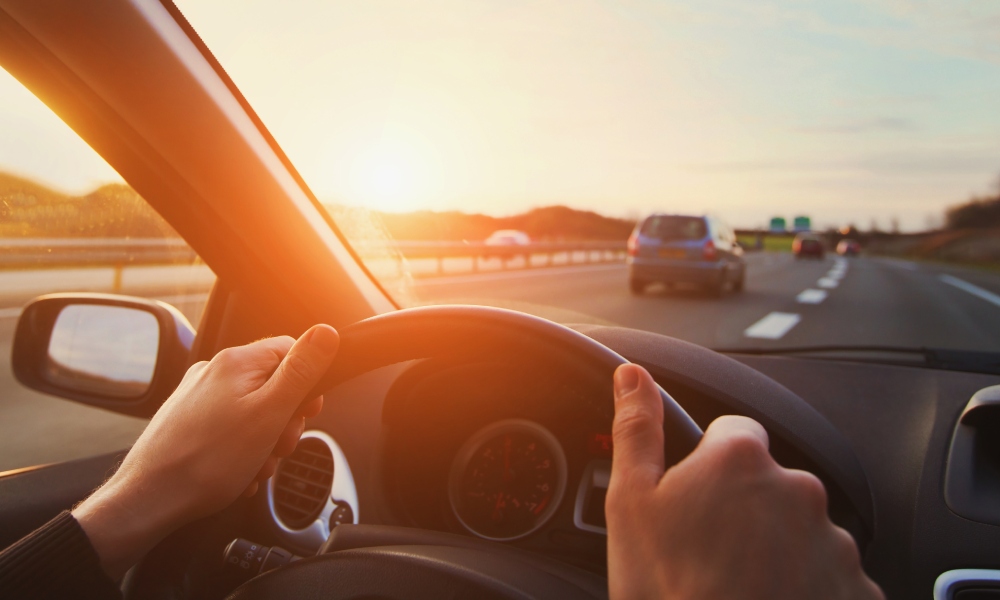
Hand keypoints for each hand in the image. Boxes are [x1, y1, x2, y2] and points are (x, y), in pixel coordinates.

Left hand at [72, 324, 339, 579]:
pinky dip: (241, 450)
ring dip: (264, 441)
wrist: (150, 499)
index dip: (307, 384)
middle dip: (284, 420)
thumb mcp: (270, 414)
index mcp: (236, 362)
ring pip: (252, 411)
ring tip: (254, 466)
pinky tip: (237, 472)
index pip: (290, 351)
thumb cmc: (207, 461)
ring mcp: (197, 396)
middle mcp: (213, 372)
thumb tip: (326, 333)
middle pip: (272, 384)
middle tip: (277, 446)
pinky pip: (230, 429)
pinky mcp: (187, 421)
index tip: (307, 412)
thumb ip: (301, 371)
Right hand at [605, 364, 882, 599]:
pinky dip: (806, 586)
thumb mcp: (631, 504)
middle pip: (769, 482)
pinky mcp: (855, 588)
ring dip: (777, 548)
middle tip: (709, 552)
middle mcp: (797, 490)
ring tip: (739, 585)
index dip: (709, 463)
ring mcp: (832, 542)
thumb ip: (637, 429)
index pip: (733, 432)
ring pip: (800, 529)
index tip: (695, 499)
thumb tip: (632, 376)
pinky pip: (829, 574)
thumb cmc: (668, 590)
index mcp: (741, 460)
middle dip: (745, 508)